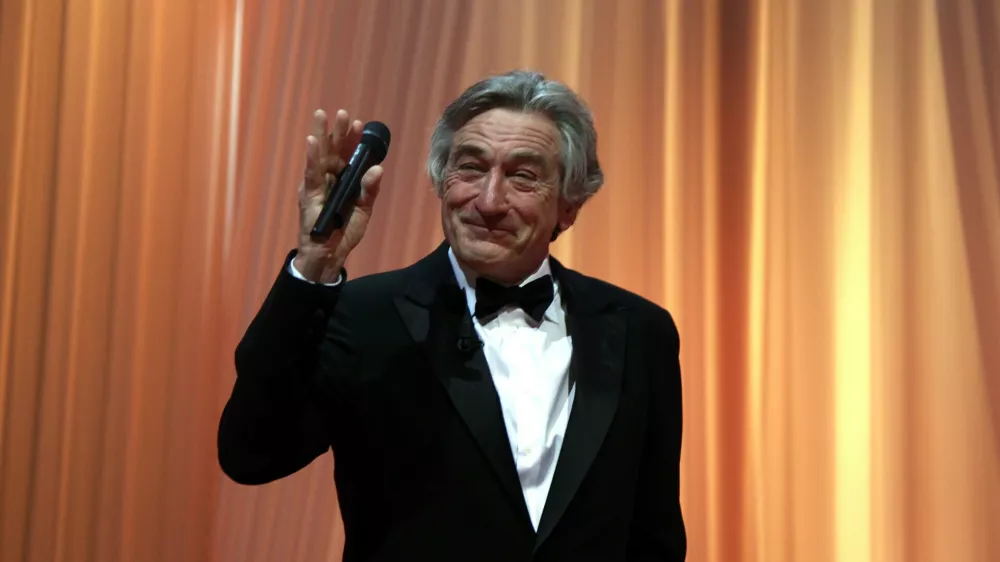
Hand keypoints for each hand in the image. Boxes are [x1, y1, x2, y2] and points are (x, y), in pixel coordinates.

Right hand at [294, 109, 383, 282]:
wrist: (330, 254)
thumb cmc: (344, 231)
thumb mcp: (364, 209)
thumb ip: (370, 189)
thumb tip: (378, 167)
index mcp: (342, 179)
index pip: (347, 155)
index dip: (353, 140)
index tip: (360, 124)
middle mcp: (328, 178)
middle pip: (333, 150)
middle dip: (338, 131)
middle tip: (343, 113)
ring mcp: (316, 185)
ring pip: (319, 155)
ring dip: (321, 135)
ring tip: (322, 115)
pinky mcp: (308, 195)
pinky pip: (310, 174)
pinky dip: (311, 157)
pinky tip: (312, 141)